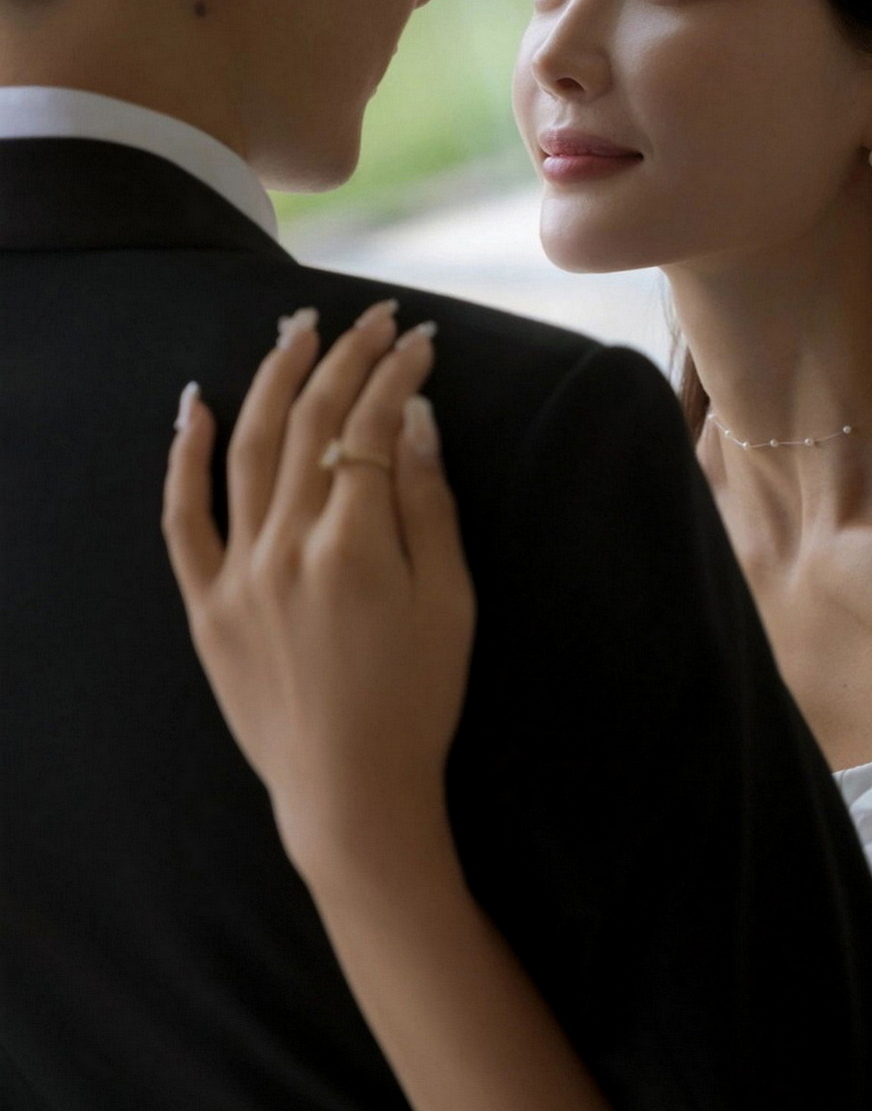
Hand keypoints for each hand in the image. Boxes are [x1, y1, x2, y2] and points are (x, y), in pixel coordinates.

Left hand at [161, 302, 475, 888]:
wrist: (351, 793)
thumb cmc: (418, 701)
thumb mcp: (450, 603)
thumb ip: (431, 505)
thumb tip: (415, 417)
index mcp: (356, 544)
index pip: (372, 425)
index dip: (398, 372)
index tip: (420, 339)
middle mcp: (288, 545)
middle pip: (312, 422)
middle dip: (346, 357)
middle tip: (372, 317)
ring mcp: (239, 573)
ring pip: (248, 449)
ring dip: (274, 379)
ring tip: (296, 329)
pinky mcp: (207, 604)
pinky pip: (181, 519)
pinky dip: (181, 457)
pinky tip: (192, 405)